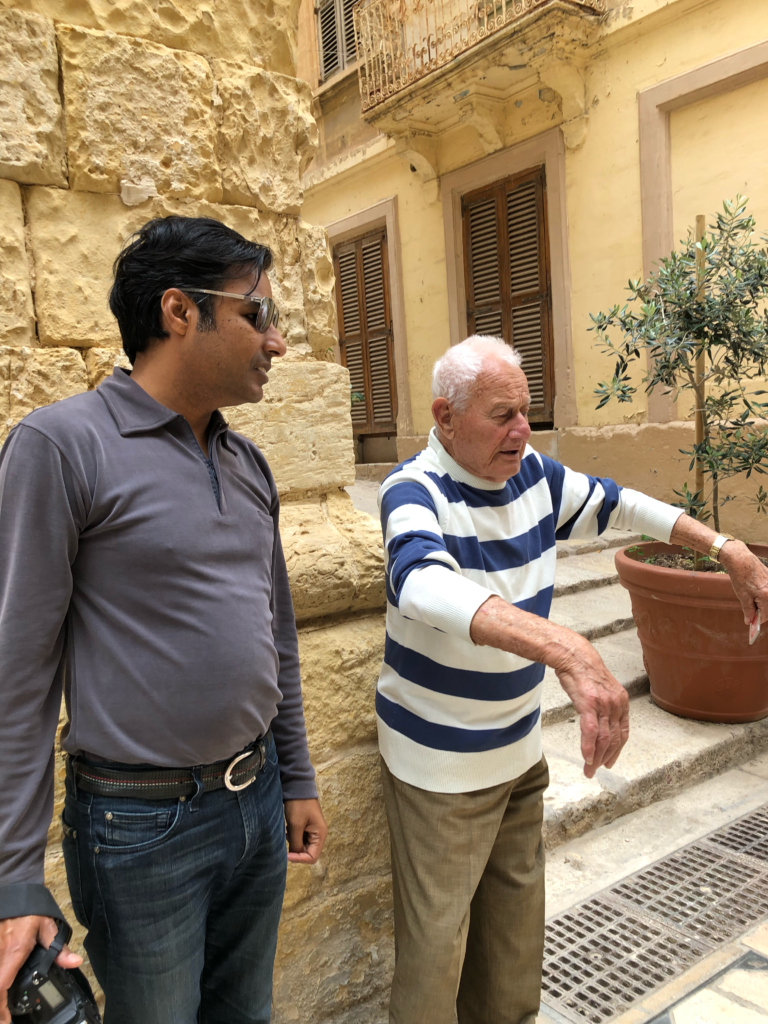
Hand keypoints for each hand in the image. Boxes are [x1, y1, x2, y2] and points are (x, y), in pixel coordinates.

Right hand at [0, 916, 81, 1023]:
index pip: (0, 987)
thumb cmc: (26, 906)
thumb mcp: (46, 924)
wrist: (11, 886)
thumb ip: (57, 947)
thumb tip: (74, 962)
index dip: (0, 1010)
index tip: (6, 1022)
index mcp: (12, 952)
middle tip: (4, 1019)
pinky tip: (0, 989)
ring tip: (2, 1010)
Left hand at [284, 798, 326, 864]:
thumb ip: (296, 843)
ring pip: (303, 846)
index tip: (287, 854)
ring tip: (288, 832)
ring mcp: (313, 830)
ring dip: (294, 843)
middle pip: (308, 852)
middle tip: (287, 840)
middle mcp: (319, 835)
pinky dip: (293, 837)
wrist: (297, 786)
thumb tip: (294, 855)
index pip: (312, 857)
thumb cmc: (298, 805)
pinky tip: (289, 828)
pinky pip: (300, 838)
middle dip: (296, 850)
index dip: (300, 859)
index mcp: (320, 835)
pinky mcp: (307, 827)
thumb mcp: (296, 825)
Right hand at [554, 638, 629, 778]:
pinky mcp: (589, 705)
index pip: (622, 733)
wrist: (574, 656)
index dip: (617, 750)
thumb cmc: (584, 671)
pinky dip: (589, 747)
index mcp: (621, 702)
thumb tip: (602, 720)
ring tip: (589, 769)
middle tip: (596, 770)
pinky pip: (591, 731)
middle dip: (606, 758)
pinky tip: (586, 757)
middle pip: (614, 739)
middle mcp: (616, 705)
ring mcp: (603, 705)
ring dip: (597, 758)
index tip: (610, 761)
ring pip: (604, 738)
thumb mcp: (602, 689)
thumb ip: (606, 705)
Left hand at [720, 540, 767, 626]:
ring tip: (752, 597)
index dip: (758, 620)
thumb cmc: (741, 577)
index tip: (752, 621)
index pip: (766, 615)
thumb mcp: (743, 596)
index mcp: (766, 596)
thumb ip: (748, 610)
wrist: (741, 560)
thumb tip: (749, 621)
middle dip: (762, 611)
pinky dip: (765, 595)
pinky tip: (756, 590)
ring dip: (763, 603)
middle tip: (751, 609)